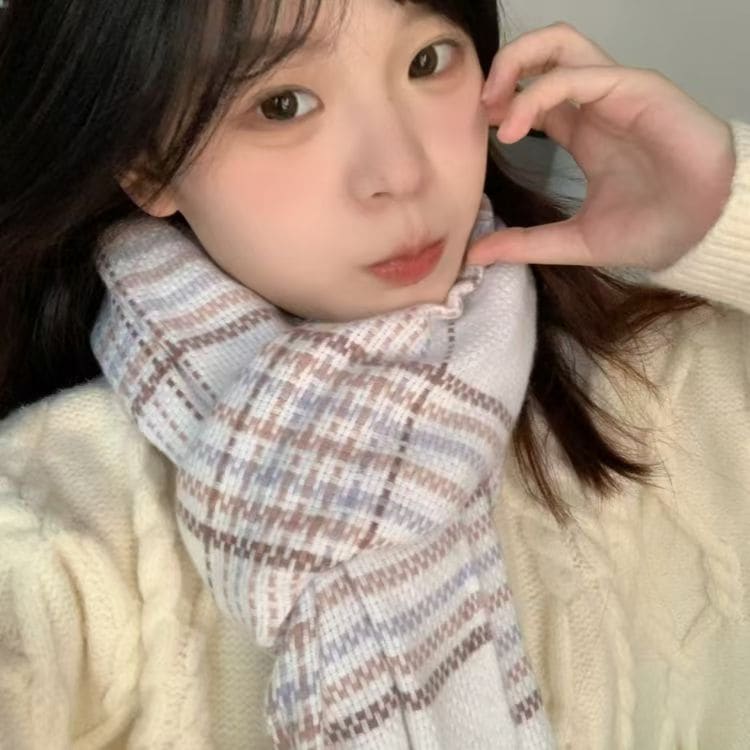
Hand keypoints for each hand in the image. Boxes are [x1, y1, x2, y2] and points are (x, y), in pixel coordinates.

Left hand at [467, 23, 735, 270]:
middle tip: (479, 109)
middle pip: (544, 53)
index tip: (475, 132)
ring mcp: (615, 92)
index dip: (501, 104)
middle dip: (504, 68)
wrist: (701, 233)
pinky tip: (513, 128)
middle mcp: (595, 104)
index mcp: (582, 130)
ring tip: (492, 106)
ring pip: (560, 45)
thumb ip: (526, 243)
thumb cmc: (650, 229)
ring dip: (517, 64)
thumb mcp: (574, 240)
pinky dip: (538, 94)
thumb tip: (475, 254)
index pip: (533, 94)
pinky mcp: (635, 90)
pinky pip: (580, 75)